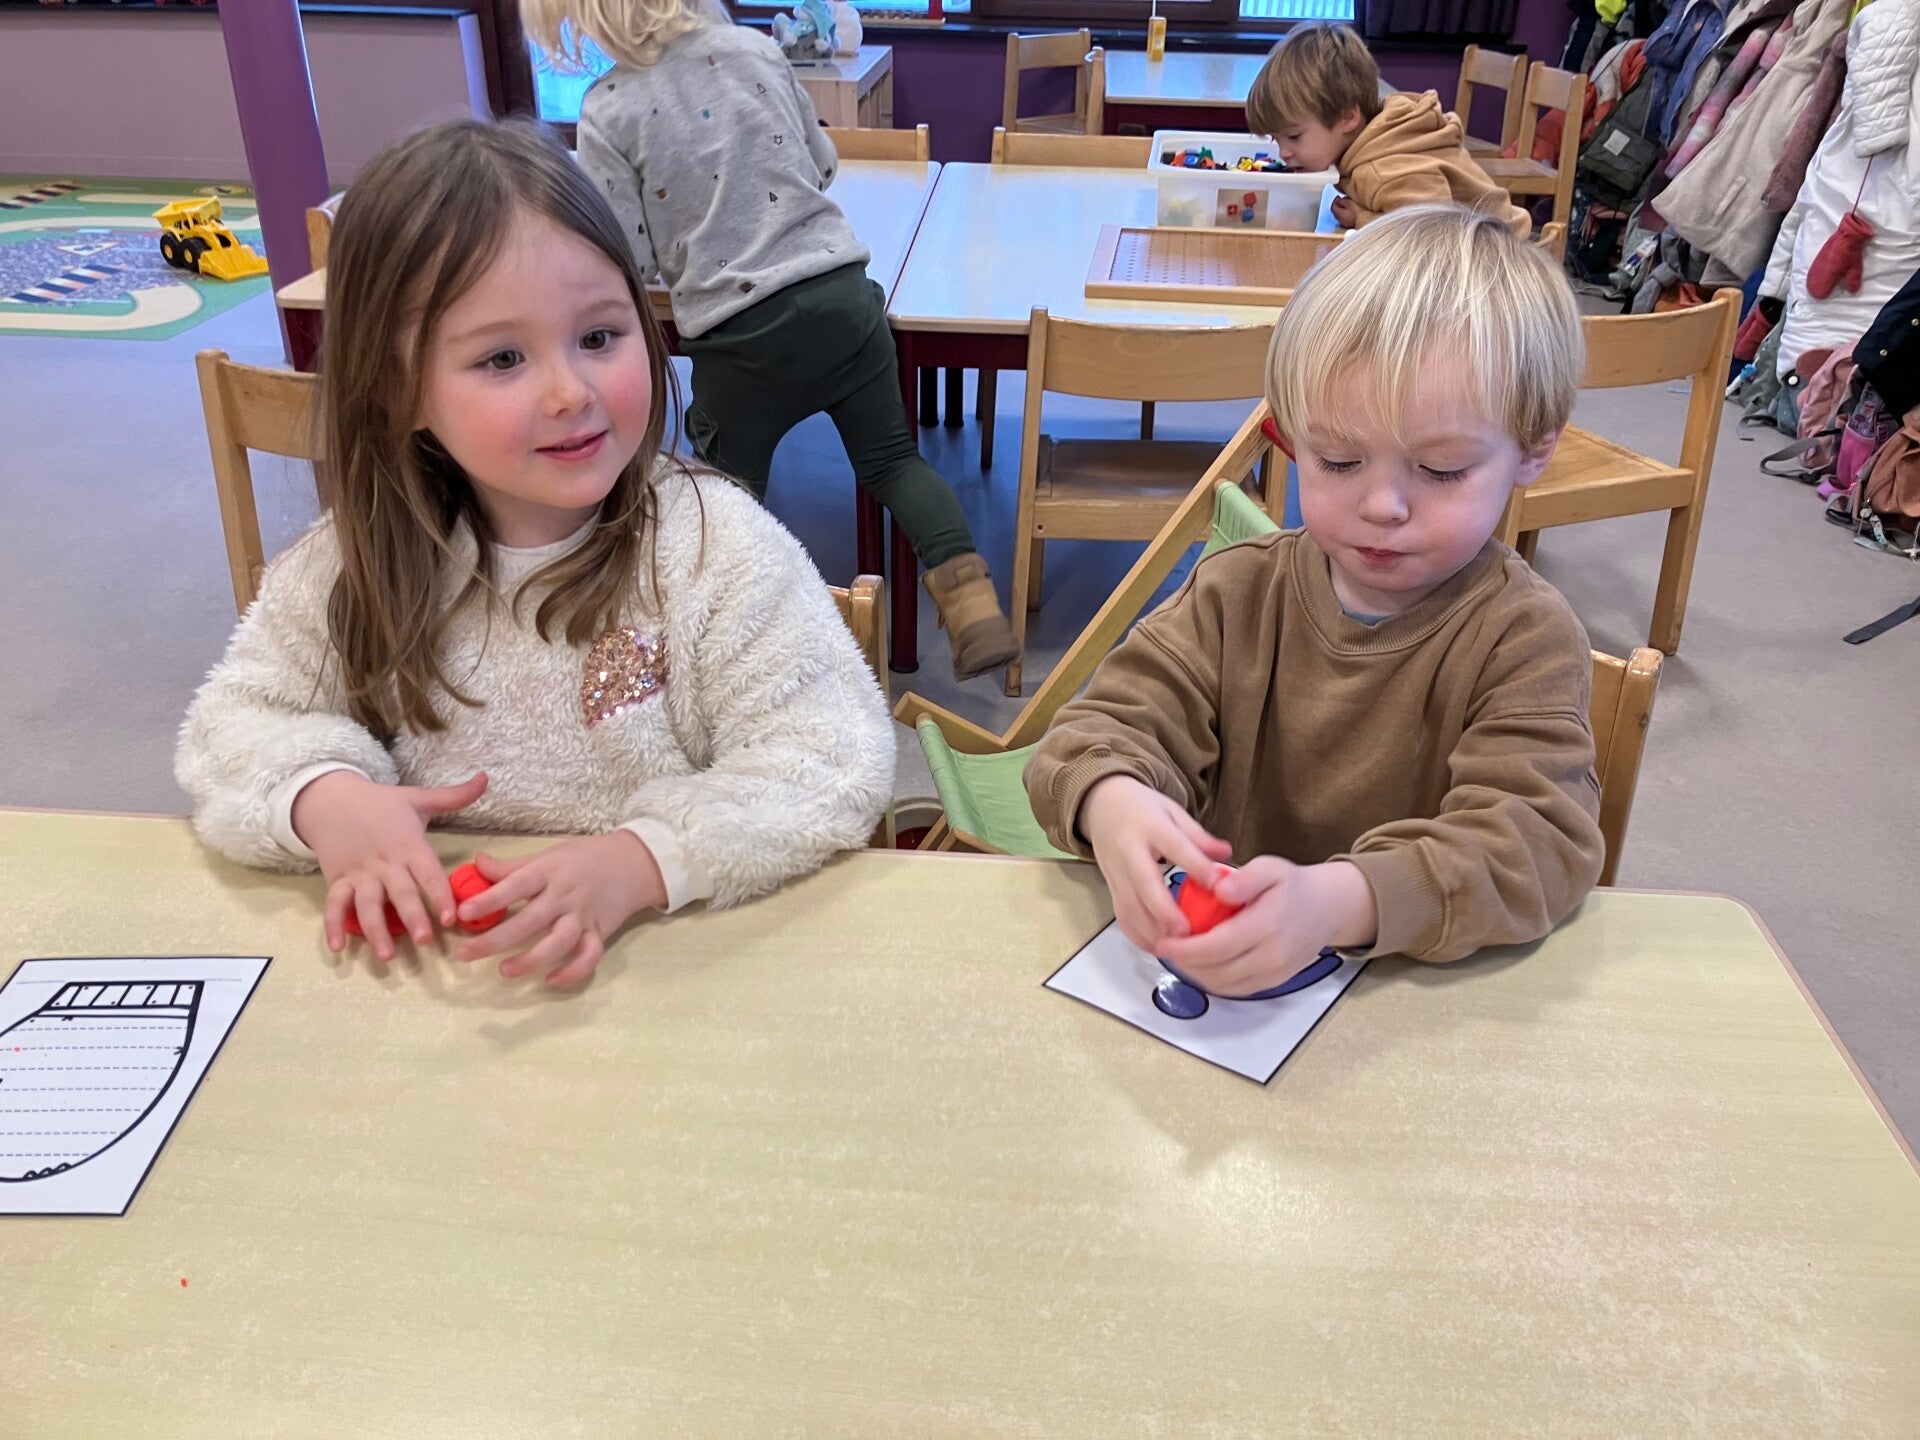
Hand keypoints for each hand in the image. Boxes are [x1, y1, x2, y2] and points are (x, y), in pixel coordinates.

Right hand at [294, 770, 488, 958]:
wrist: (331, 798)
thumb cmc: (382, 803)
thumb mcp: (418, 798)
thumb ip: (454, 796)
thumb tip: (486, 778)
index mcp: (408, 845)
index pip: (428, 873)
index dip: (440, 894)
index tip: (452, 917)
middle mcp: (385, 863)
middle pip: (399, 893)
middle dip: (412, 917)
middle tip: (425, 941)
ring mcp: (359, 874)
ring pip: (367, 905)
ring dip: (376, 930)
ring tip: (386, 955)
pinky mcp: (338, 880)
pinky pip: (334, 905)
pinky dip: (333, 926)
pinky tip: (338, 948)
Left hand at [453, 832, 665, 985]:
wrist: (634, 863)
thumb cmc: (585, 857)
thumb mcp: (548, 854)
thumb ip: (512, 865)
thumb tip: (476, 863)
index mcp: (550, 871)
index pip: (516, 885)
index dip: (489, 900)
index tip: (462, 913)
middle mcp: (566, 895)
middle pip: (529, 921)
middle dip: (494, 940)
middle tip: (465, 954)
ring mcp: (584, 916)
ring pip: (558, 943)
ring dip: (530, 960)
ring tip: (504, 970)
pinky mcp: (600, 933)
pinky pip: (588, 957)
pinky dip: (572, 972)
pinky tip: (550, 980)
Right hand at [1079, 775, 1232, 955]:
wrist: (1103, 806)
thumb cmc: (1143, 809)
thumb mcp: (1173, 812)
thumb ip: (1198, 836)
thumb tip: (1227, 853)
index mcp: (1150, 826)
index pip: (1174, 846)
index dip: (1195, 865)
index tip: (1217, 885)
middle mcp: (1129, 850)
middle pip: (1144, 883)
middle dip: (1164, 910)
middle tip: (1186, 932)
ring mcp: (1116, 871)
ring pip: (1129, 905)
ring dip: (1151, 930)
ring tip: (1176, 948)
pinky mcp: (1110, 887)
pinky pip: (1121, 915)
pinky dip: (1137, 935)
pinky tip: (1157, 948)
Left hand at [1158, 857, 1377, 997]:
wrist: (1327, 908)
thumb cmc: (1293, 886)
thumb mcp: (1270, 868)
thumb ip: (1244, 879)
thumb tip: (1218, 890)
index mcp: (1268, 926)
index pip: (1217, 947)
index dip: (1185, 949)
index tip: (1164, 941)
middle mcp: (1272, 956)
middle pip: (1216, 971)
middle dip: (1184, 963)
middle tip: (1165, 946)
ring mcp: (1273, 974)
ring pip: (1222, 985)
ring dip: (1195, 974)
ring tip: (1179, 954)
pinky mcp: (1273, 983)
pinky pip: (1234, 989)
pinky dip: (1212, 979)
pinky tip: (1200, 963)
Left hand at [1330, 195, 1357, 227]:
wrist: (1368, 219)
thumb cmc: (1359, 211)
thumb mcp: (1350, 202)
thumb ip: (1342, 201)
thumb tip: (1338, 200)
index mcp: (1340, 215)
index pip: (1333, 207)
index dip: (1334, 201)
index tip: (1338, 196)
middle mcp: (1341, 221)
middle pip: (1336, 212)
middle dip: (1338, 205)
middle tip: (1342, 199)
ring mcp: (1345, 224)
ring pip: (1340, 215)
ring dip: (1342, 209)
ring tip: (1347, 204)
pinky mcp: (1350, 225)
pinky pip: (1345, 218)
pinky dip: (1345, 213)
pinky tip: (1351, 210)